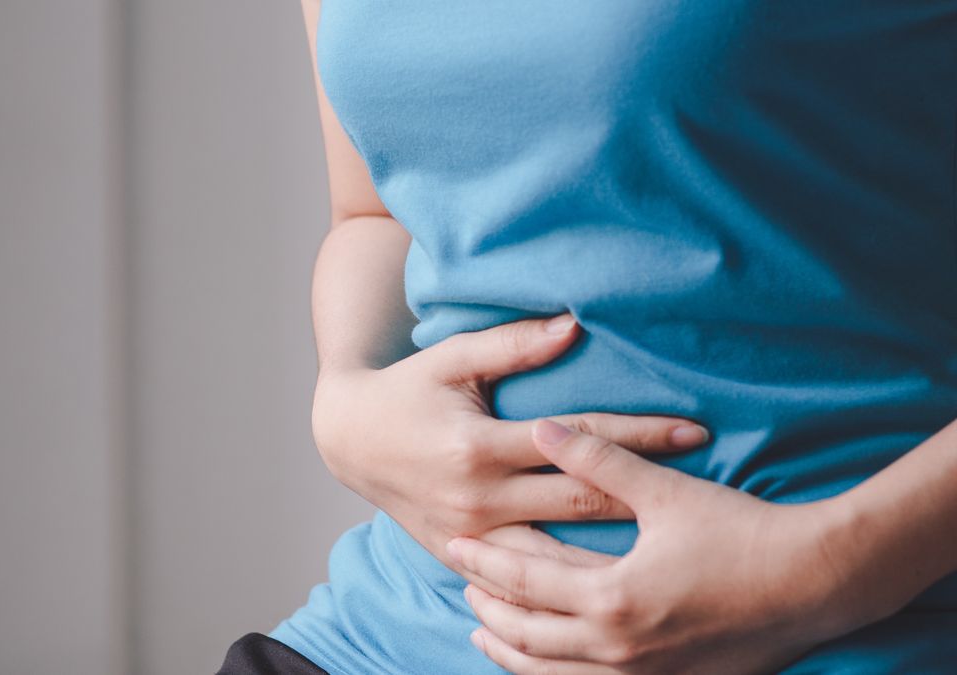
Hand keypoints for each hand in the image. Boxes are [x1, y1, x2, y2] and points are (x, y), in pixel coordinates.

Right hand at [310, 313, 711, 572]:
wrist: (348, 438)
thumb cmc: (407, 389)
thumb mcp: (453, 358)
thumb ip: (514, 345)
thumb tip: (574, 326)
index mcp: (478, 447)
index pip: (579, 442)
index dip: (640, 436)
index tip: (694, 430)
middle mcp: (477, 499)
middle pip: (581, 502)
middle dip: (646, 493)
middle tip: (706, 487)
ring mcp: (468, 535)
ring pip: (557, 556)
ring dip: (615, 552)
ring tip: (669, 550)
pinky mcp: (458, 554)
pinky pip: (521, 576)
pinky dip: (564, 581)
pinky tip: (608, 584)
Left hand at [447, 418, 880, 673]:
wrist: (817, 585)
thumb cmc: (742, 532)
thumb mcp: (665, 491)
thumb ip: (597, 459)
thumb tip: (543, 426)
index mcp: (611, 597)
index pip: (523, 581)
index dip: (483, 562)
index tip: (453, 546)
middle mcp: (619, 647)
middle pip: (528, 636)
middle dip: (488, 610)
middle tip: (461, 585)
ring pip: (553, 674)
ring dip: (513, 653)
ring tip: (485, 633)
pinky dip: (555, 674)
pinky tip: (546, 662)